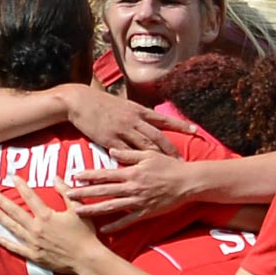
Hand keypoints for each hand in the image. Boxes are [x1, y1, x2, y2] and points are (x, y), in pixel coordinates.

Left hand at [0, 177, 99, 273]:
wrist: (86, 258)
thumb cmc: (85, 233)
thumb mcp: (78, 210)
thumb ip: (66, 193)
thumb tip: (56, 178)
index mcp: (47, 216)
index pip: (31, 197)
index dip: (22, 186)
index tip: (14, 178)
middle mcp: (36, 228)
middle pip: (16, 212)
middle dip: (3, 202)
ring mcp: (33, 242)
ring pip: (13, 228)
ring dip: (1, 218)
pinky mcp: (34, 255)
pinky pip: (16, 248)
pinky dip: (6, 243)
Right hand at [61, 85, 193, 157]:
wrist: (80, 101)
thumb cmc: (101, 103)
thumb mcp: (124, 104)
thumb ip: (137, 113)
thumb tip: (150, 118)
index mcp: (139, 111)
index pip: (164, 119)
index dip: (180, 125)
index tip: (195, 130)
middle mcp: (134, 121)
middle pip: (158, 137)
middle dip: (172, 149)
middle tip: (183, 160)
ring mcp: (122, 131)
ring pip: (144, 147)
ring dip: (158, 159)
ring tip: (168, 169)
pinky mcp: (110, 140)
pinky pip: (125, 155)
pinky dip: (134, 164)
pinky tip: (142, 173)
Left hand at [65, 149, 190, 230]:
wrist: (188, 182)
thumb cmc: (169, 166)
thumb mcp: (149, 155)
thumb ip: (129, 153)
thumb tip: (111, 150)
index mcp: (132, 172)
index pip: (105, 174)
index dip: (89, 175)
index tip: (74, 177)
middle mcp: (132, 188)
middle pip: (103, 191)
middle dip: (83, 193)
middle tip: (66, 195)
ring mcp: (138, 201)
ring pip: (111, 207)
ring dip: (93, 209)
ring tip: (77, 212)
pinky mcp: (145, 212)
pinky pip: (127, 221)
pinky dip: (115, 226)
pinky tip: (102, 229)